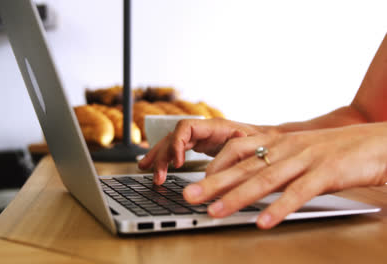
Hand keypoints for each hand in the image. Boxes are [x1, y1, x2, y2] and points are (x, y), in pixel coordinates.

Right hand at [138, 118, 263, 184]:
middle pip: (173, 137)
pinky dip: (164, 158)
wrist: (270, 139)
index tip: (176, 163)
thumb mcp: (254, 145)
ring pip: (171, 143)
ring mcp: (200, 137)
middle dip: (162, 155)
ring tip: (145, 170)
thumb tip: (224, 160)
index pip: (185, 127)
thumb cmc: (263, 142)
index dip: (176, 144)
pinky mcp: (199, 145)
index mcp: (214, 126)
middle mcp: (203, 129)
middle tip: (158, 177)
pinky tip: (152, 166)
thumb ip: (239, 148)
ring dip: (158, 157)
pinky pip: (176, 150)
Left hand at [183, 122, 386, 228]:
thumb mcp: (299, 149)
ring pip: (265, 180)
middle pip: (243, 167)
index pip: (236, 149)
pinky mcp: (327, 173)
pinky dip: (279, 208)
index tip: (197, 179)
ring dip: (237, 197)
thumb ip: (275, 162)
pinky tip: (263, 222)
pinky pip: (298, 193)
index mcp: (278, 141)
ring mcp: (306, 159)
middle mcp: (286, 148)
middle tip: (189, 196)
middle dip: (213, 183)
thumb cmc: (337, 149)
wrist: (379, 141)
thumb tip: (250, 179)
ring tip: (215, 212)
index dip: (215, 165)